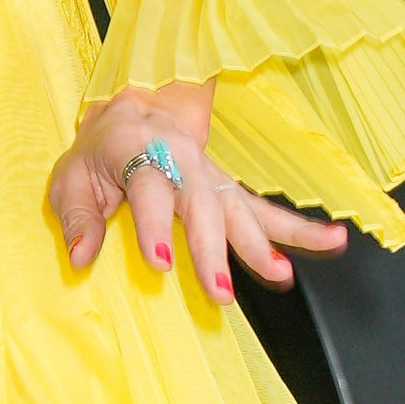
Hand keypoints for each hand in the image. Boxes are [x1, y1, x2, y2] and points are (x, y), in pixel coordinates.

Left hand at [46, 83, 348, 300]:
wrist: (136, 112)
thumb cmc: (99, 153)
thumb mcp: (71, 177)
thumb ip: (76, 217)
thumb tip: (81, 257)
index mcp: (139, 150)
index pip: (149, 190)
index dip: (154, 228)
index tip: (162, 263)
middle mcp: (183, 160)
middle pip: (202, 205)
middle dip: (213, 249)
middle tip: (220, 290)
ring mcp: (211, 175)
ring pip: (240, 209)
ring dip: (262, 244)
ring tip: (282, 274)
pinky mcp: (229, 190)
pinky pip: (267, 211)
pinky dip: (300, 229)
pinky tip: (334, 240)